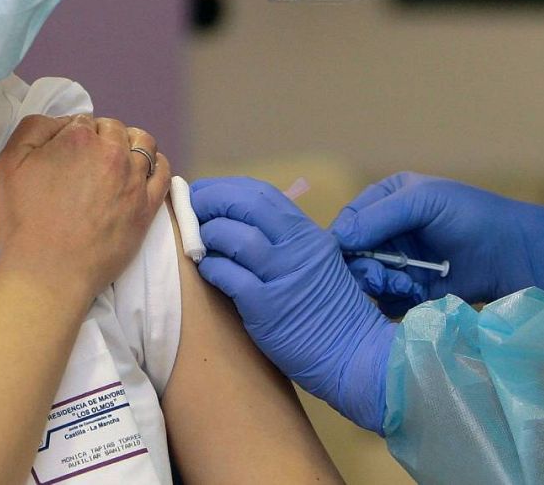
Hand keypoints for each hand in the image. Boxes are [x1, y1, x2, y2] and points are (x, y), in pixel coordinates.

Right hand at [0, 115, 169, 300]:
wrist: (49, 271)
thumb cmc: (23, 221)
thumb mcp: (8, 164)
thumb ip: (33, 129)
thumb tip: (60, 122)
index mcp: (78, 138)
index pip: (82, 121)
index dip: (71, 134)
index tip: (64, 154)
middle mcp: (112, 153)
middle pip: (113, 129)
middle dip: (100, 137)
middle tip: (85, 161)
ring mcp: (134, 179)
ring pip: (142, 143)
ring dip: (129, 144)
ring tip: (116, 161)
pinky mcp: (148, 206)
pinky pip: (163, 172)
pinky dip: (155, 164)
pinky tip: (143, 170)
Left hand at [190, 176, 394, 433]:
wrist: (354, 356)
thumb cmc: (331, 312)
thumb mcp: (316, 263)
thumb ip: (286, 241)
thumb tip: (239, 222)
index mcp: (309, 233)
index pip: (262, 193)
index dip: (226, 187)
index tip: (204, 192)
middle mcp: (298, 247)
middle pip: (246, 205)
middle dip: (210, 200)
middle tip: (189, 208)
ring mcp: (283, 275)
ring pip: (235, 236)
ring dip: (207, 233)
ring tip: (195, 241)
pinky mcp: (267, 307)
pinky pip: (229, 276)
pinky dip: (211, 267)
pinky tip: (206, 268)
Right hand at [331, 172, 543, 316]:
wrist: (516, 256)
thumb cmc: (474, 217)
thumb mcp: (424, 202)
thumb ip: (379, 217)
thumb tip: (337, 239)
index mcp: (387, 199)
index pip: (348, 221)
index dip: (343, 242)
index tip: (351, 258)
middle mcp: (389, 231)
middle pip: (352, 256)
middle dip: (366, 268)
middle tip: (386, 277)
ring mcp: (400, 263)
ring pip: (367, 282)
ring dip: (384, 285)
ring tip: (408, 284)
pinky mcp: (413, 292)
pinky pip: (386, 302)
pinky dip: (398, 300)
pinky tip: (419, 294)